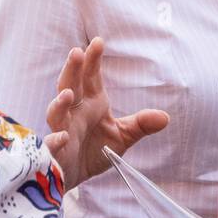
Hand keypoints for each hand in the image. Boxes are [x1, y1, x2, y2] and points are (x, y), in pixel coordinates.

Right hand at [42, 37, 169, 188]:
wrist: (76, 176)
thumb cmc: (94, 151)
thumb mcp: (122, 137)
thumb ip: (140, 125)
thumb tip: (165, 117)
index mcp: (91, 103)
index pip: (91, 77)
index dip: (92, 60)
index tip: (98, 42)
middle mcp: (74, 112)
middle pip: (70, 86)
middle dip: (72, 70)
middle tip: (76, 53)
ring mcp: (63, 130)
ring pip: (56, 112)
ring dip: (60, 102)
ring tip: (67, 94)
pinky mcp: (56, 152)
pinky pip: (52, 144)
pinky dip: (55, 140)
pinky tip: (62, 137)